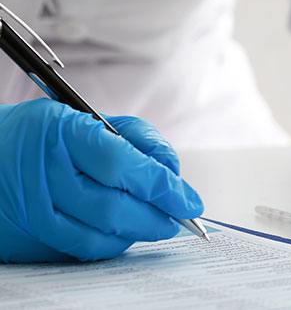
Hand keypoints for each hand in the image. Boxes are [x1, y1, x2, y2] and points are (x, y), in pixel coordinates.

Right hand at [0, 99, 203, 261]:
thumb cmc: (46, 132)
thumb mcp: (87, 116)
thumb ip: (135, 138)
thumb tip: (171, 172)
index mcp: (61, 133)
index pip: (123, 165)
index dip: (163, 186)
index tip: (190, 199)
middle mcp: (43, 175)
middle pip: (113, 208)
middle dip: (158, 217)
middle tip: (180, 217)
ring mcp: (31, 211)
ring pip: (99, 235)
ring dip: (138, 232)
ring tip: (158, 224)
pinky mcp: (25, 238)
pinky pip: (79, 249)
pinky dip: (111, 244)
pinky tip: (126, 233)